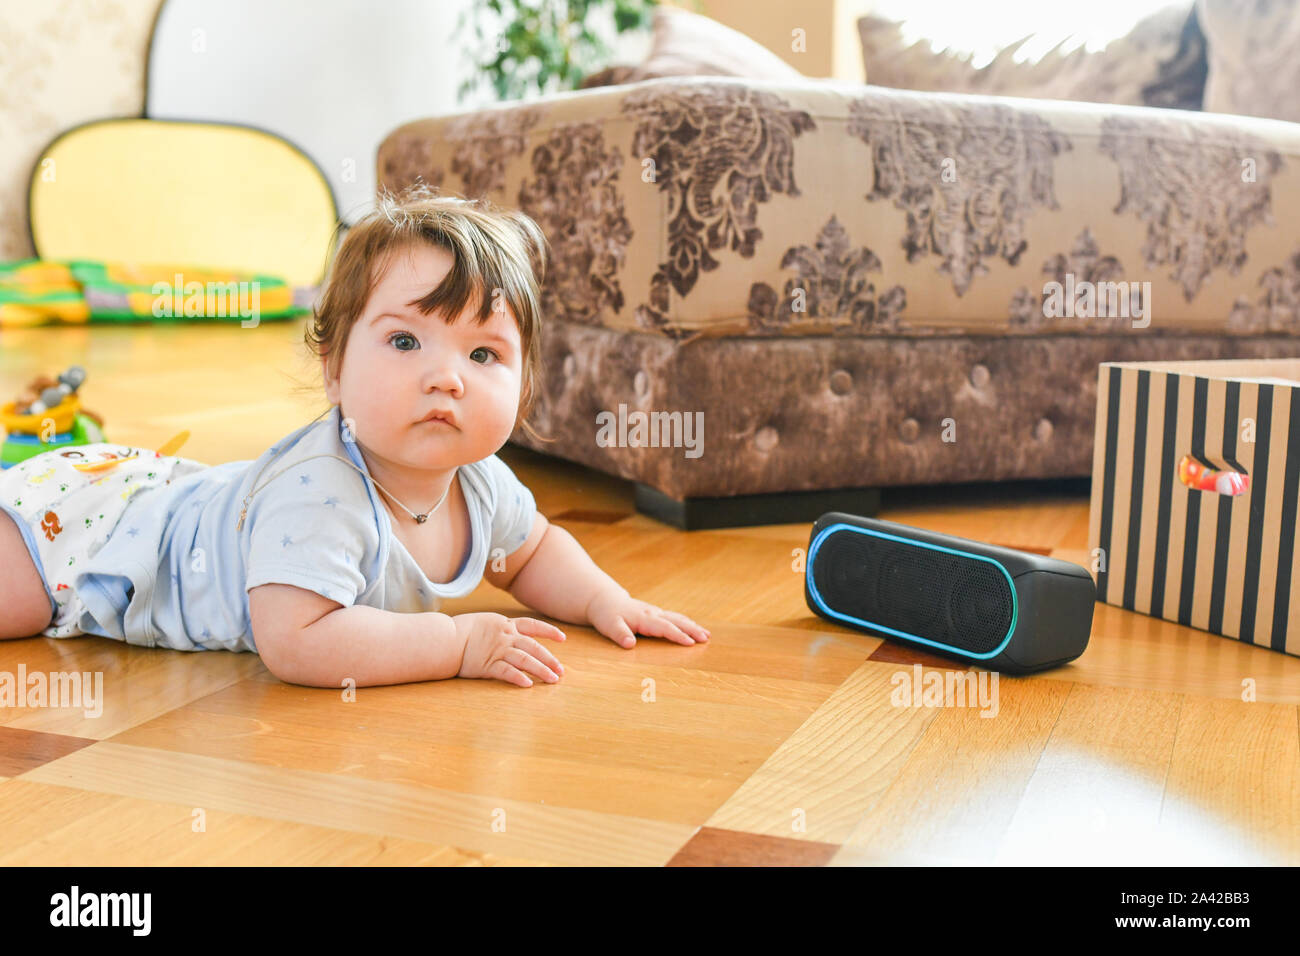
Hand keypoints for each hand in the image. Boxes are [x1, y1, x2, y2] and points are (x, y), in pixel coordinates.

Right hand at [454, 612, 565, 687]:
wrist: (444, 638)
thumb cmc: (460, 630)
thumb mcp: (484, 622)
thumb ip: (499, 628)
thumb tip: (511, 634)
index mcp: (505, 624)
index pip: (533, 625)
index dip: (549, 631)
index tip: (562, 638)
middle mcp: (505, 637)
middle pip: (533, 647)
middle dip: (550, 659)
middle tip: (562, 671)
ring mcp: (497, 651)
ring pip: (525, 660)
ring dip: (541, 670)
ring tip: (552, 680)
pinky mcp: (488, 665)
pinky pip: (507, 672)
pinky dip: (519, 678)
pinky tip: (529, 684)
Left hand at [584, 587, 710, 648]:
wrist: (604, 600)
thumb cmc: (606, 615)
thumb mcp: (609, 625)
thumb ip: (619, 634)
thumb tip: (630, 644)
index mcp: (644, 618)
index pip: (664, 627)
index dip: (678, 635)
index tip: (691, 643)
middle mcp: (652, 613)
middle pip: (676, 621)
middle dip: (692, 629)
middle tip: (706, 638)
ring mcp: (655, 612)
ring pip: (677, 618)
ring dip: (692, 626)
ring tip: (706, 634)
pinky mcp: (655, 614)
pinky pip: (674, 618)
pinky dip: (685, 623)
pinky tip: (693, 628)